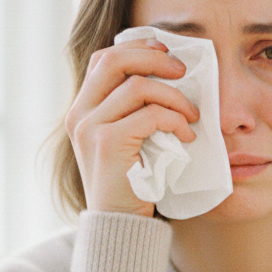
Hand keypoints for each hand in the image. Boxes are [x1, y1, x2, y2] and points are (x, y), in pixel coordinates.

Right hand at [64, 37, 199, 216]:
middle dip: (154, 58)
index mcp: (81, 109)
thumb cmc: (132, 183)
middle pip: (115, 60)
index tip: (166, 52)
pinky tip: (187, 134)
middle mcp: (79, 114)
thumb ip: (133, 110)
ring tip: (192, 115)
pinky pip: (150, 115)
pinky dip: (175, 120)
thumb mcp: (128, 140)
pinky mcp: (108, 143)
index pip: (103, 59)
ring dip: (174, 97)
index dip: (136, 47)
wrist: (119, 224)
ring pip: (138, 86)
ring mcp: (90, 128)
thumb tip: (169, 75)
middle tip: (183, 71)